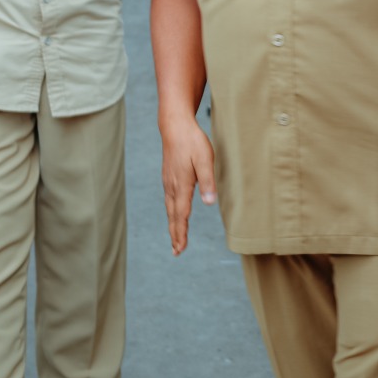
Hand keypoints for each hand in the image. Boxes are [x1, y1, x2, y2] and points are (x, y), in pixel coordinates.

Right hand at [159, 114, 216, 255]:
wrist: (175, 126)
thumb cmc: (192, 141)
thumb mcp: (205, 159)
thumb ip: (207, 182)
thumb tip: (209, 202)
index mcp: (182, 185)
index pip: (181, 215)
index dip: (181, 232)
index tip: (180, 248)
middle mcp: (172, 186)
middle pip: (173, 216)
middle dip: (175, 234)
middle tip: (176, 252)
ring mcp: (168, 182)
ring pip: (170, 209)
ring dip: (172, 225)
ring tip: (175, 239)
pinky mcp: (168, 177)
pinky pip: (169, 200)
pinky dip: (171, 213)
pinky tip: (173, 215)